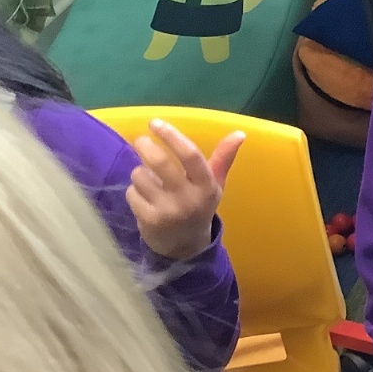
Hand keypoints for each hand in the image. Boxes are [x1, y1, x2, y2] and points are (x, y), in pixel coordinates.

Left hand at [126, 119, 243, 260]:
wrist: (186, 248)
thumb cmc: (199, 208)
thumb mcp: (214, 186)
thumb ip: (223, 159)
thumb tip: (240, 133)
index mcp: (207, 186)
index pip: (190, 155)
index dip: (172, 136)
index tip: (156, 123)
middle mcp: (189, 199)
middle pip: (160, 163)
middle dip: (145, 146)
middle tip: (141, 140)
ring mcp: (168, 211)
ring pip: (141, 176)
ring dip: (140, 173)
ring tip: (148, 180)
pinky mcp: (150, 221)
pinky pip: (132, 193)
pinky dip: (134, 192)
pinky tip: (144, 199)